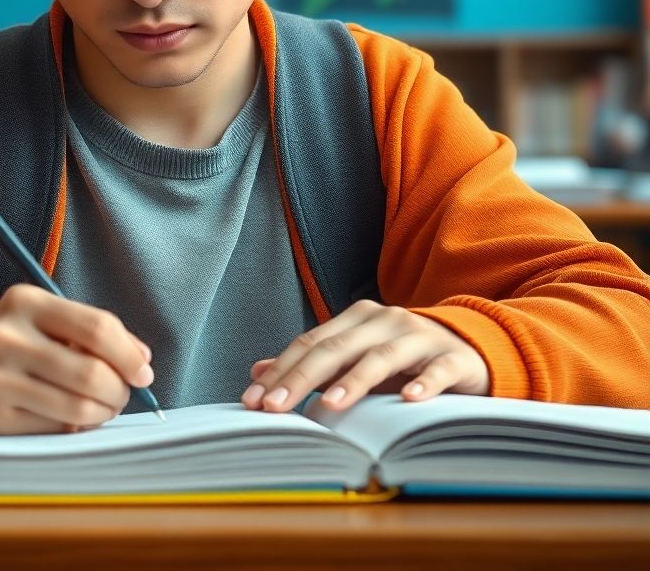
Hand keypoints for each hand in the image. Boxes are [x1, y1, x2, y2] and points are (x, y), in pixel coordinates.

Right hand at [0, 283, 153, 435]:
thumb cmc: (11, 342)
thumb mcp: (44, 319)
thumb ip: (92, 331)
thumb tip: (140, 358)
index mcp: (26, 302)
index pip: (96, 327)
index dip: (128, 354)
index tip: (143, 371)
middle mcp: (7, 337)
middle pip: (91, 372)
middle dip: (119, 390)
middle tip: (123, 394)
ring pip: (77, 407)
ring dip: (103, 412)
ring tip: (103, 407)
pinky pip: (55, 430)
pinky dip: (76, 428)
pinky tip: (73, 419)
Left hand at [241, 300, 489, 412]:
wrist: (470, 349)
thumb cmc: (404, 360)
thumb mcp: (356, 359)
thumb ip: (311, 366)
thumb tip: (259, 372)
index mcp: (357, 318)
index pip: (311, 342)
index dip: (281, 369)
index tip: (254, 399)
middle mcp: (385, 320)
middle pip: (337, 347)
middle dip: (302, 378)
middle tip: (277, 407)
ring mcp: (420, 337)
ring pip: (382, 356)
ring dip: (354, 380)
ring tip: (330, 404)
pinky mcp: (454, 358)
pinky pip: (438, 370)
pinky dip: (424, 384)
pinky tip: (409, 400)